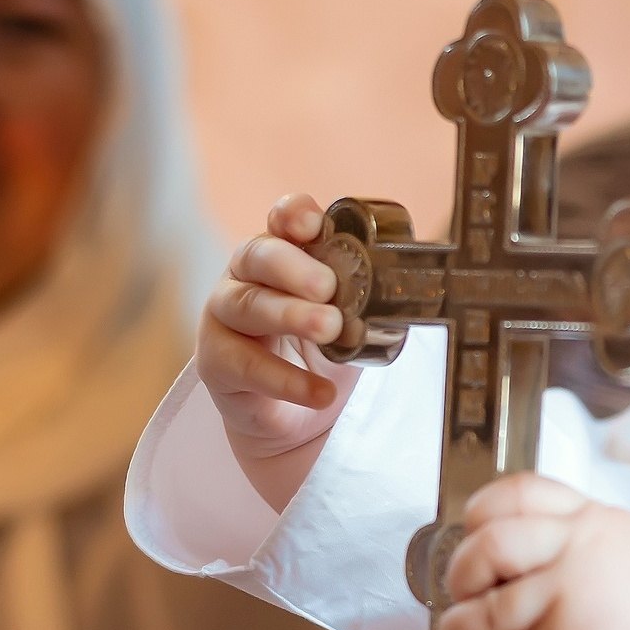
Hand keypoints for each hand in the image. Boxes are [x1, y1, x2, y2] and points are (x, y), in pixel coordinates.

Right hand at [199, 192, 364, 504]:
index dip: (293, 215)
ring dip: (289, 315)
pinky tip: (322, 393)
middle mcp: (246, 276)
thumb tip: (412, 285)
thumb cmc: (321, 352)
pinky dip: (287, 380)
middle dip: (294, 267)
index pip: (281, 221)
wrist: (295, 415)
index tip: (313, 225)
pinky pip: (247, 366)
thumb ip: (371, 298)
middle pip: (258, 256)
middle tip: (327, 286)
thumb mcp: (351, 319)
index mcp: (283, 255)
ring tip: (329, 328)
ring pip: (247, 305)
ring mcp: (224, 317)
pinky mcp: (217, 362)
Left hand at [438, 474, 629, 629]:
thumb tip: (509, 566)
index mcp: (589, 518)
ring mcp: (569, 590)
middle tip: (465, 603)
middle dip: (460, 579)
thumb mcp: (624, 546)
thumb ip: (572, 543)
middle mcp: (576, 544)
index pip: (517, 492)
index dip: (480, 515)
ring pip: (486, 613)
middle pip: (486, 548)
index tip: (474, 538)